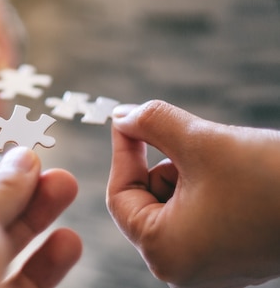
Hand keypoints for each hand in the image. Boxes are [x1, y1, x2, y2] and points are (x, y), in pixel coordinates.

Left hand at [107, 100, 279, 287]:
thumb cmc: (272, 180)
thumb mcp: (199, 141)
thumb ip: (151, 123)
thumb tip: (123, 115)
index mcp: (164, 252)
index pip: (120, 196)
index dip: (123, 153)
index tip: (130, 123)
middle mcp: (182, 268)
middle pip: (145, 200)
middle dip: (160, 161)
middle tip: (185, 137)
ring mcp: (209, 265)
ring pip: (173, 203)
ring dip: (186, 170)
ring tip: (220, 159)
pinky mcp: (231, 255)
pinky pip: (199, 213)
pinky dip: (205, 186)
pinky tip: (234, 175)